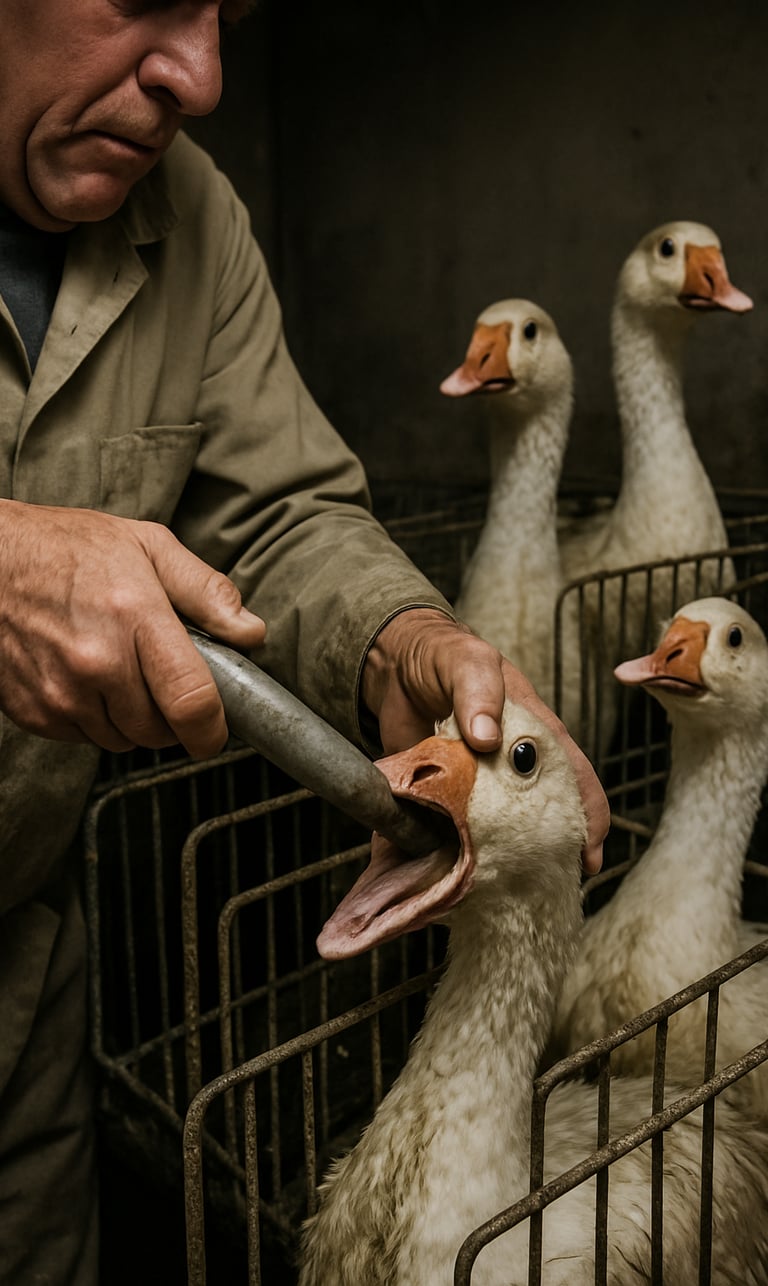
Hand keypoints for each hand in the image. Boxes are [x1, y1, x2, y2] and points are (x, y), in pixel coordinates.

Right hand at [0, 500, 265, 756]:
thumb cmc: (66, 547)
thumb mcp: (146, 545)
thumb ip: (206, 591)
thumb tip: (250, 632)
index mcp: (134, 616)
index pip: (190, 700)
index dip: (213, 729)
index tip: (217, 731)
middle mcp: (96, 662)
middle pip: (160, 731)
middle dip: (171, 715)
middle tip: (159, 676)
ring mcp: (61, 693)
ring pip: (123, 740)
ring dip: (132, 718)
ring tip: (117, 668)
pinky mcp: (35, 713)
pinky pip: (85, 738)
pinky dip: (94, 719)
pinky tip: (84, 677)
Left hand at [361, 608, 608, 873]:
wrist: (391, 664)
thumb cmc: (444, 656)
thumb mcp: (468, 661)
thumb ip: (479, 691)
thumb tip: (488, 738)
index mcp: (534, 736)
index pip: (574, 780)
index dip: (587, 818)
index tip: (588, 857)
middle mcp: (511, 768)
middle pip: (542, 817)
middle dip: (551, 853)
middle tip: (546, 887)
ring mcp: (476, 788)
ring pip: (498, 833)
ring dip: (502, 861)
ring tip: (505, 894)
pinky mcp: (440, 799)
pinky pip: (450, 834)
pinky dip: (451, 856)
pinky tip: (451, 881)